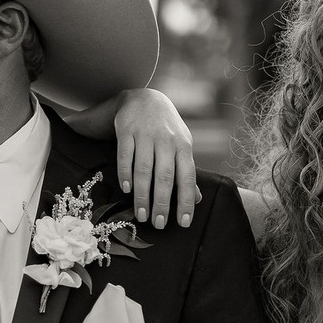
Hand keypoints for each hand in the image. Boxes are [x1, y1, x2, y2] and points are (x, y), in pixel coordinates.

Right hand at [114, 89, 199, 228]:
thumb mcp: (181, 146)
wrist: (145, 98)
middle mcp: (166, 140)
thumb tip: (197, 199)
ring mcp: (145, 134)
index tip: (184, 223)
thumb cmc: (167, 129)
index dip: (186, 201)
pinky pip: (125, 155)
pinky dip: (126, 173)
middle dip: (162, 203)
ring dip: (142, 195)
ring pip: (144, 169)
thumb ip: (186, 172)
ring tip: (142, 215)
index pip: (187, 177)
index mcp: (183, 146)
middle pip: (164, 177)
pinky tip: (126, 189)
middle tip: (159, 225)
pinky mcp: (126, 130)